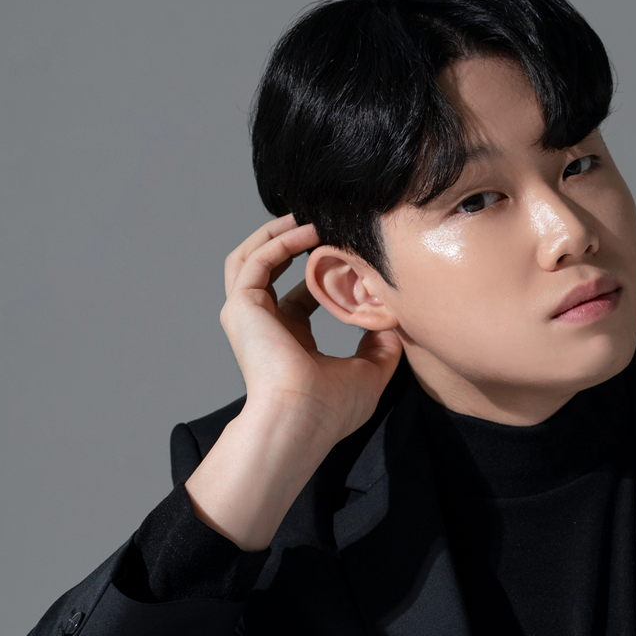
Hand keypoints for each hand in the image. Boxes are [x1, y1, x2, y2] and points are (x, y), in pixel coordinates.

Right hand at [221, 213, 401, 443]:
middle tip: (320, 221)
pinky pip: (256, 260)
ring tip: (309, 215)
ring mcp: (247, 315)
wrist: (302, 420)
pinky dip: (280, 241)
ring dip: (278, 233)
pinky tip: (308, 230)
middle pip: (267, 269)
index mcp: (288, 341)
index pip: (297, 297)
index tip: (346, 255)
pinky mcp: (241, 306)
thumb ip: (381, 346)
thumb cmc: (330, 409)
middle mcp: (263, 325)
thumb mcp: (369, 373)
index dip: (320, 273)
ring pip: (251, 257)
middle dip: (289, 241)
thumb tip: (394, 322)